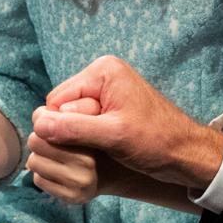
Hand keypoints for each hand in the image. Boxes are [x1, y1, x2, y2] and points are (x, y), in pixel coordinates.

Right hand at [33, 55, 222, 191]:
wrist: (185, 152)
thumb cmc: (155, 141)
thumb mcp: (112, 136)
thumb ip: (73, 129)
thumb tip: (38, 126)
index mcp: (102, 71)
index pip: (56, 101)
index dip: (64, 126)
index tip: (89, 141)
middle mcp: (102, 74)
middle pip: (62, 108)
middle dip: (74, 131)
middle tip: (102, 143)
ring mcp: (107, 90)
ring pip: (71, 119)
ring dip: (82, 137)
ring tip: (107, 146)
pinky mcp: (110, 106)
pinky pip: (84, 123)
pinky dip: (89, 138)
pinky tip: (108, 147)